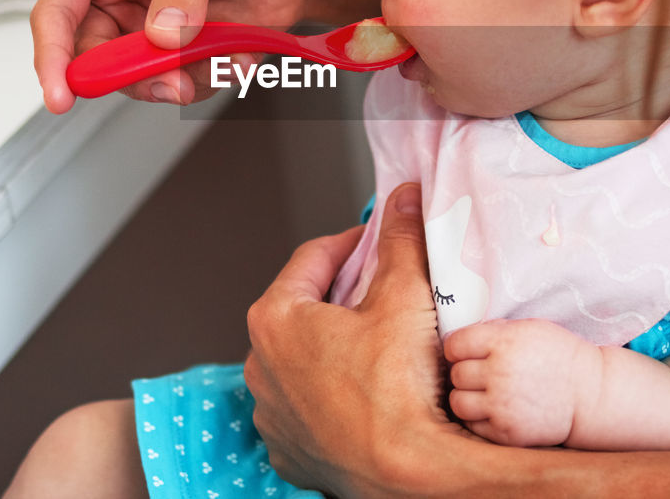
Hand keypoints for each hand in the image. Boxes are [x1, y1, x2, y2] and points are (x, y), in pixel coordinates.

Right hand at [31, 0, 306, 112]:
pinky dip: (213, 77)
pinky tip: (238, 51)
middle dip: (137, 77)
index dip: (53, 58)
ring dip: (184, 78)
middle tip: (173, 81)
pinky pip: (180, 86)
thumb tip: (161, 33)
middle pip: (96, 60)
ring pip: (140, 81)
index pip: (56, 14)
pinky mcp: (178, 55)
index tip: (63, 95)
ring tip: (224, 51)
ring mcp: (146, 31)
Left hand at [243, 184, 457, 496]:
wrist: (409, 472)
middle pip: (302, 308)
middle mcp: (259, 366)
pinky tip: (363, 391)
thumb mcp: (405, 295)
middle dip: (339, 294)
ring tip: (375, 344)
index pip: (312, 258)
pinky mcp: (288, 449)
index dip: (351, 242)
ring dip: (330, 346)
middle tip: (380, 290)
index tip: (375, 240)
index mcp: (275, 319)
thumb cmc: (399, 387)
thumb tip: (403, 198)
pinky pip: (305, 406)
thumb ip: (400, 239)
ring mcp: (271, 413)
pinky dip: (328, 393)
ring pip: (300, 360)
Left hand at [445, 318, 600, 447]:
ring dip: (467, 397)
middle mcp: (500, 373)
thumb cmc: (559, 357)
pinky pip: (472, 426)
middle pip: (456, 374)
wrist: (590, 394)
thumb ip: (494, 331)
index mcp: (504, 342)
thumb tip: (459, 336)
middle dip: (465, 373)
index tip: (463, 353)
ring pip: (458, 402)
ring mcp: (502, 405)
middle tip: (480, 374)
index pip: (455, 344)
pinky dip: (478, 419)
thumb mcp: (529, 329)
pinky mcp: (507, 432)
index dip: (457, 348)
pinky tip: (493, 410)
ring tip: (482, 394)